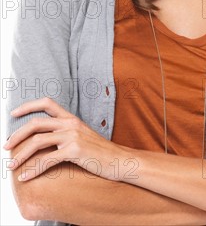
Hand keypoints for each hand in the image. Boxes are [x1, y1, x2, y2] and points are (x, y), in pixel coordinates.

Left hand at [4, 97, 129, 182]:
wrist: (119, 160)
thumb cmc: (99, 152)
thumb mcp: (82, 138)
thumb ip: (65, 135)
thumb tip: (44, 141)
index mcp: (72, 118)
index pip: (48, 103)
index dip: (28, 106)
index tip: (13, 114)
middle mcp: (71, 124)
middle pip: (36, 123)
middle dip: (16, 135)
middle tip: (6, 147)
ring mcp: (73, 136)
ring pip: (38, 140)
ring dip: (20, 154)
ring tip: (11, 165)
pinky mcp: (75, 151)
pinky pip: (46, 160)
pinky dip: (32, 170)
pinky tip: (25, 177)